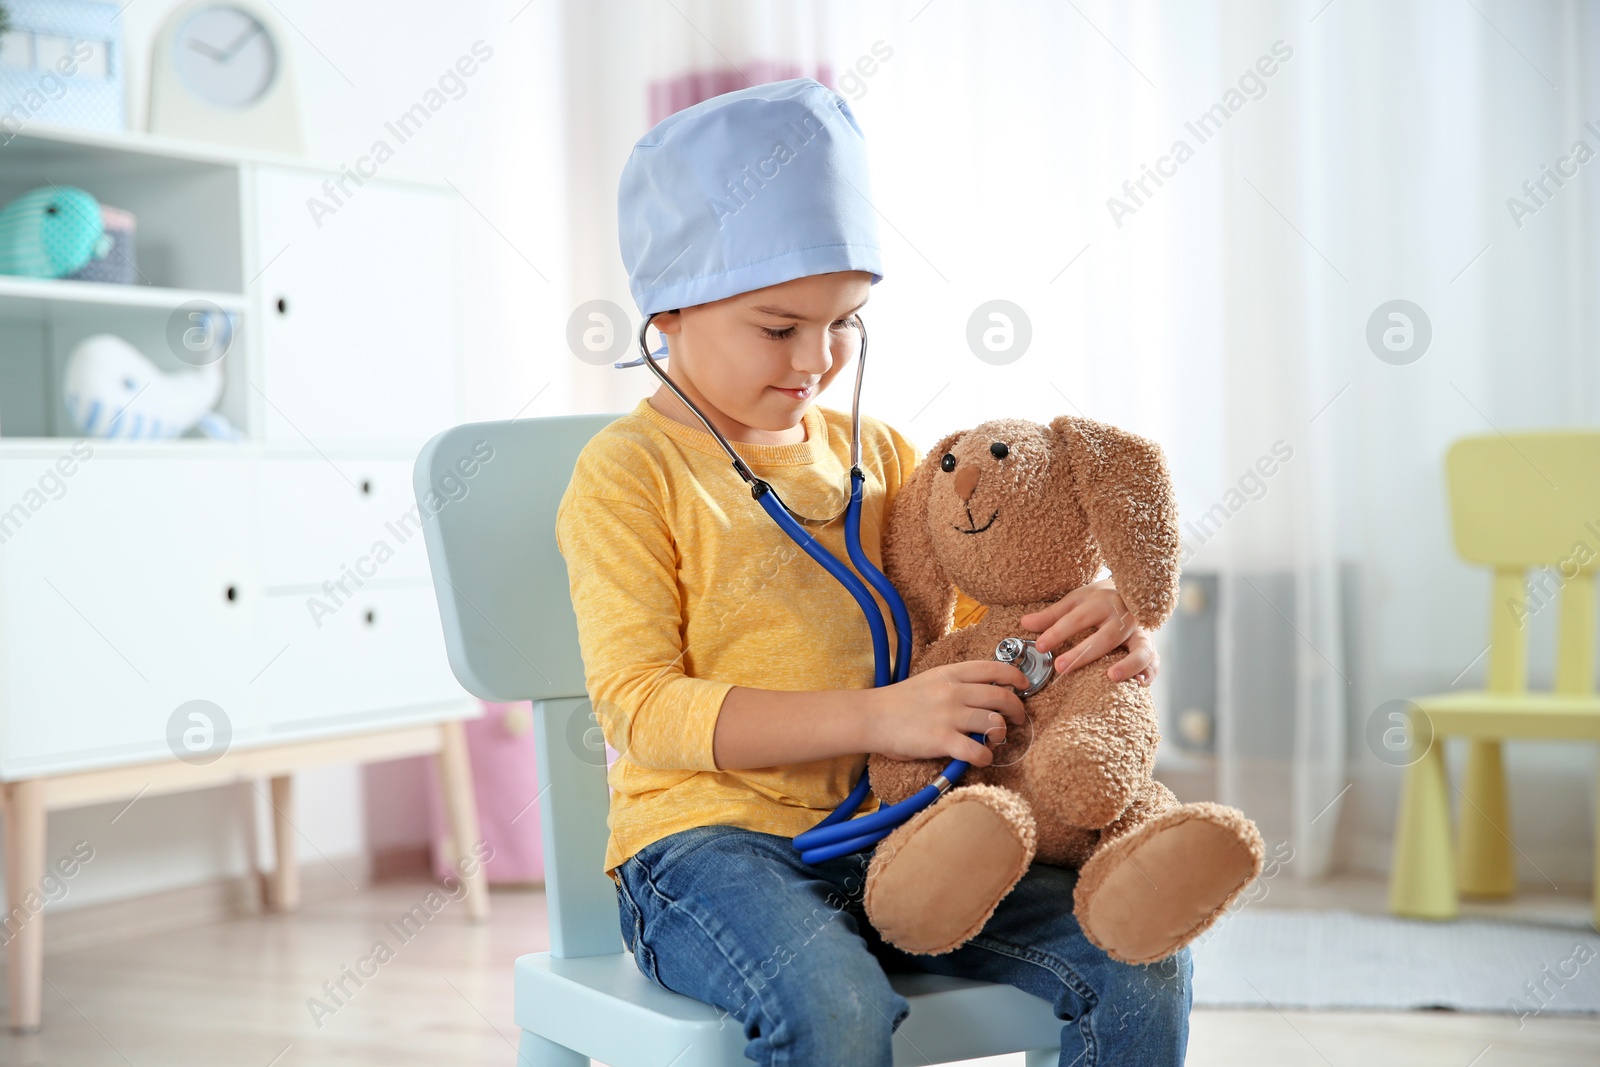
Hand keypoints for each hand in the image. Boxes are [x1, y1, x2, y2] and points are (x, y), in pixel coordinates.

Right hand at [865, 660, 1031, 766]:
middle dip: (1016, 709)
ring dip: (1001, 733)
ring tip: (995, 739)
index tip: (1023, 685)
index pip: (993, 668)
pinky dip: (985, 756)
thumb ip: (956, 683)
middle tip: (1017, 718)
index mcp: (950, 674)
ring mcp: (948, 716)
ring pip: (994, 723)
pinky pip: (977, 750)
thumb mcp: (930, 680)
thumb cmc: (899, 701)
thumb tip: (985, 692)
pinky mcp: (942, 740)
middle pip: (1001, 696)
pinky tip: (981, 757)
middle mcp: (953, 692)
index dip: (1015, 676)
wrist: (872, 717)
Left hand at [1020, 577, 1158, 686]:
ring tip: (1111, 676)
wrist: (1136, 589)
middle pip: (1104, 637)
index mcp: (1101, 603)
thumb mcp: (1076, 601)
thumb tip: (1025, 623)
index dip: (1058, 632)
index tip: (1040, 646)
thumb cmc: (1101, 599)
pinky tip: (1139, 684)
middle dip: (1083, 653)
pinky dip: (1149, 673)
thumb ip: (1052, 615)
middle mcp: (1123, 618)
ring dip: (1127, 664)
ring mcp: (1140, 633)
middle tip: (1061, 667)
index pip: (1077, 618)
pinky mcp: (1152, 646)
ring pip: (1140, 649)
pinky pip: (1154, 662)